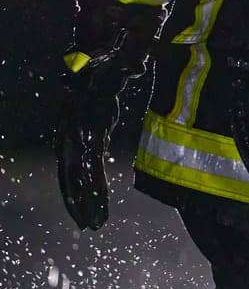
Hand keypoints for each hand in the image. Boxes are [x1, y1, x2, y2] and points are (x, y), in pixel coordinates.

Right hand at [54, 30, 148, 230]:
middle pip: (72, 176)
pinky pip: (83, 172)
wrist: (96, 64)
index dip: (88, 183)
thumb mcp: (118, 63)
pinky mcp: (84, 144)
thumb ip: (127, 66)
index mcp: (79, 120)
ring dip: (83, 202)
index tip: (96, 203)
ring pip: (73, 179)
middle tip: (94, 225)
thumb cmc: (108, 65)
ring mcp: (73, 141)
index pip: (82, 158)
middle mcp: (71, 134)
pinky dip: (89, 190)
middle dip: (82, 202)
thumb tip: (137, 67)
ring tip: (94, 224)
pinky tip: (97, 206)